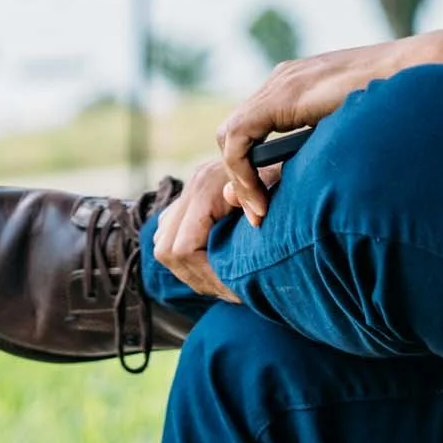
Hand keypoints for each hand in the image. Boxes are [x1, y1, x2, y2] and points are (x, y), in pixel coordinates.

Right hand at [151, 158, 277, 303]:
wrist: (271, 148)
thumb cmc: (279, 167)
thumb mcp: (275, 177)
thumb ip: (257, 190)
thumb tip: (238, 202)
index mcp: (205, 187)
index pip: (184, 248)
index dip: (207, 276)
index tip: (235, 290)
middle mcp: (189, 190)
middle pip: (167, 252)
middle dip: (197, 278)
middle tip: (230, 293)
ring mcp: (184, 196)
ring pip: (163, 248)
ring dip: (190, 272)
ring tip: (223, 285)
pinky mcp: (185, 203)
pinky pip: (170, 239)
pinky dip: (188, 259)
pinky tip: (215, 269)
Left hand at [216, 38, 421, 223]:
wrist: (407, 71)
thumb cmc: (393, 98)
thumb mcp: (351, 122)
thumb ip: (329, 138)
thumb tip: (327, 174)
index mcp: (296, 85)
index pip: (254, 126)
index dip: (251, 166)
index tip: (266, 201)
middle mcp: (281, 80)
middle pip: (235, 133)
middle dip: (240, 176)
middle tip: (256, 211)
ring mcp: (278, 85)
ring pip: (230, 138)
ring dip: (240, 179)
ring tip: (258, 211)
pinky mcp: (279, 98)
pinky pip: (240, 140)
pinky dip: (244, 173)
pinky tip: (262, 199)